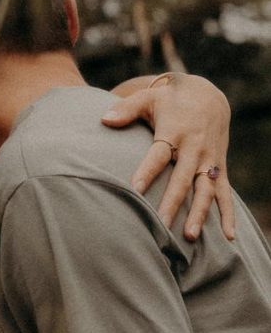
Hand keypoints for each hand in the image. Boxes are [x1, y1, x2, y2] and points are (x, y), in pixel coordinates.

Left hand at [102, 73, 234, 240]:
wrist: (208, 95)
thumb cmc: (170, 101)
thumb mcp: (148, 97)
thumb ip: (126, 109)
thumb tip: (103, 120)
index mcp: (174, 132)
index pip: (158, 155)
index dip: (148, 171)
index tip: (134, 188)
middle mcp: (194, 148)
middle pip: (182, 179)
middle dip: (172, 202)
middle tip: (160, 224)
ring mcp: (208, 160)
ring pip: (205, 190)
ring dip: (199, 213)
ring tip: (189, 235)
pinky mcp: (219, 167)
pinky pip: (225, 193)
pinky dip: (227, 214)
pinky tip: (228, 236)